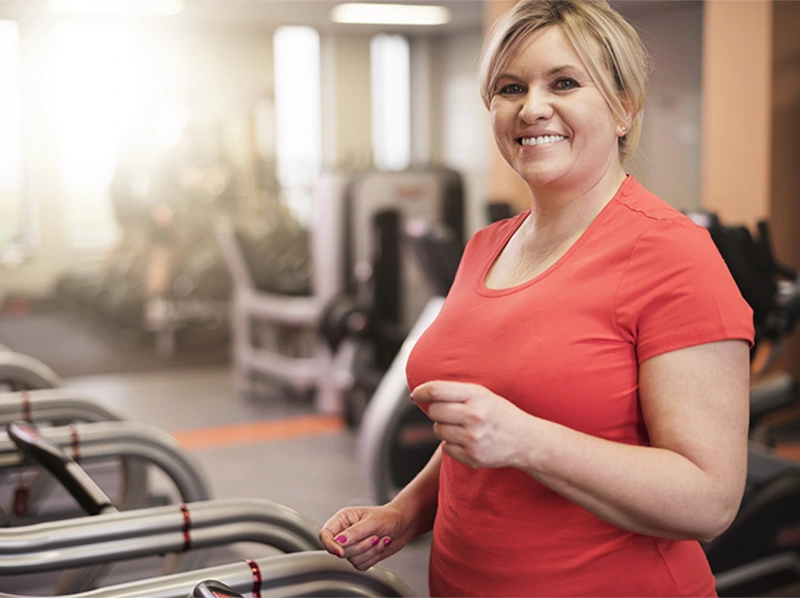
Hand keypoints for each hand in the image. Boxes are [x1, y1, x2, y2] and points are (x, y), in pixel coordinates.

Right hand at [319, 505, 410, 570]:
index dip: (330, 545)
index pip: (326, 534)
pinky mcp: (361, 555)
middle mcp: (346, 533)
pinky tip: (380, 545)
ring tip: (380, 539)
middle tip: (374, 537)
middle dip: (360, 546)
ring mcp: (353, 545)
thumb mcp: (372, 521)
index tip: (340, 551)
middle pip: (340, 550)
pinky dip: (373, 558)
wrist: (403, 525)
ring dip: (369, 551)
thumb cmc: (388, 517)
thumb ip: (354, 532)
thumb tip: (338, 541)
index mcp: (343, 519)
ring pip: (351, 559)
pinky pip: (360, 565)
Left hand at [412, 380, 532, 468]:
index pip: (436, 391)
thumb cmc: (500, 414)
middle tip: (449, 413)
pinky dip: (452, 444)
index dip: (420, 392)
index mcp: (476, 396)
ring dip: (444, 428)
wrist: (525, 440)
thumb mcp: (483, 394)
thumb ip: (455, 392)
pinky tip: (467, 440)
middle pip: (434, 411)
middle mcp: (474, 416)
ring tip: (461, 427)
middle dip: (436, 411)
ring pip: (438, 430)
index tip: (415, 395)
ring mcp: (473, 438)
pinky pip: (446, 448)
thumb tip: (422, 393)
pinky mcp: (472, 457)